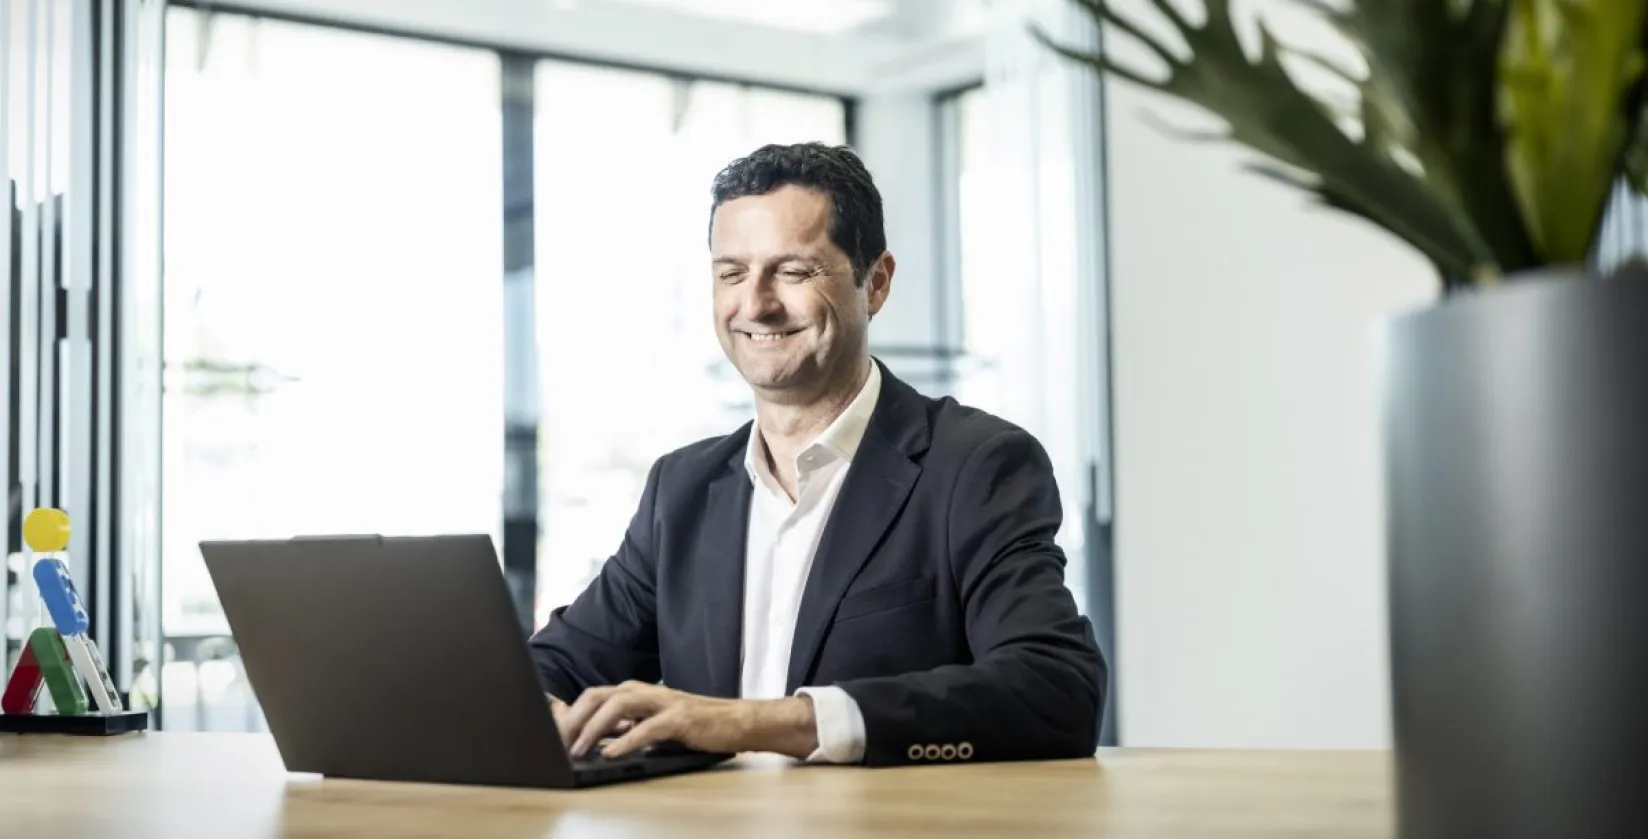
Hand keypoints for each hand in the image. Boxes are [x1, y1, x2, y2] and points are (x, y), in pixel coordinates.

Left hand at [558, 681, 817, 759]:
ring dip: (594, 728)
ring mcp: (664, 702)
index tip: (554, 735)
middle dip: (574, 718)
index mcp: (638, 692)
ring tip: (578, 748)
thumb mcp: (655, 722)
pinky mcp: (680, 718)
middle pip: (598, 695)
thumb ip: (629, 726)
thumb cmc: (696, 724)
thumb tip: (597, 741)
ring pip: (618, 705)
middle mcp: (646, 692)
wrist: (738, 721)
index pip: (594, 696)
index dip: (571, 714)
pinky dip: (626, 740)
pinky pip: (647, 727)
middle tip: (558, 743)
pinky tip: (611, 753)